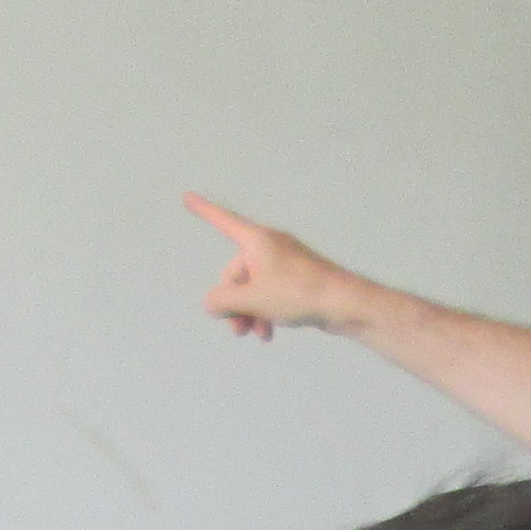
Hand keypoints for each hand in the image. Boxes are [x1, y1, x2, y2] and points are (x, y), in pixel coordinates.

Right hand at [187, 194, 365, 339]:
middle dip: (234, 301)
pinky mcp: (298, 277)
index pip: (222, 220)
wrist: (344, 304)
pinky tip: (268, 333)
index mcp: (256, 240)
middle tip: (238, 329)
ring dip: (249, 311)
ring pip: (254, 286)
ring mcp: (285, 261)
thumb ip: (222, 300)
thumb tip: (213, 302)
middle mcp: (269, 245)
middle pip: (237, 271)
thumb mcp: (251, 299)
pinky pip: (271, 291)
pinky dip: (265, 310)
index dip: (203, 210)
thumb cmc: (297, 293)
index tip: (186, 196)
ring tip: (254, 334)